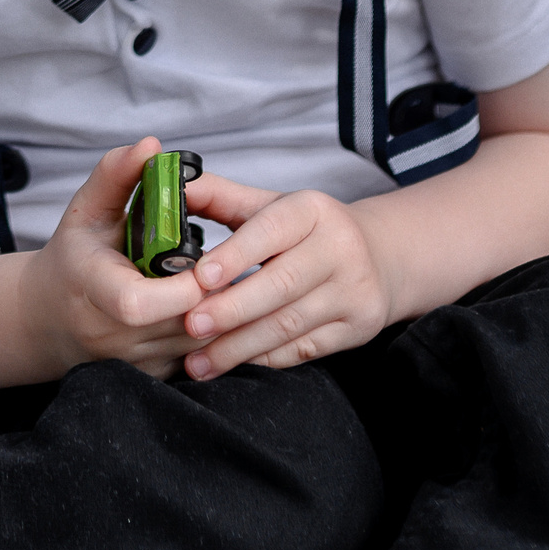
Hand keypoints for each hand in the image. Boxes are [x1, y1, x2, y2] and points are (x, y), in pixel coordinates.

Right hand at [19, 139, 207, 379]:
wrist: (46, 321)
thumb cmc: (73, 258)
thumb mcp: (86, 210)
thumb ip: (116, 174)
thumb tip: (150, 146)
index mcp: (92, 290)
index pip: (137, 304)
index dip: (179, 287)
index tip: (202, 261)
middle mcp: (111, 336)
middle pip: (182, 323)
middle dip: (214, 292)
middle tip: (226, 261)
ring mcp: (132, 364)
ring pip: (200, 344)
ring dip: (220, 311)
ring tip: (220, 279)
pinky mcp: (152, 379)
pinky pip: (199, 360)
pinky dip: (213, 332)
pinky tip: (208, 305)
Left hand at [177, 177, 397, 379]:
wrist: (380, 256)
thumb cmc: (307, 231)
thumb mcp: (270, 206)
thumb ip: (219, 197)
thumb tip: (168, 183)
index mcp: (313, 210)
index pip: (272, 230)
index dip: (236, 254)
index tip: (200, 277)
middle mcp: (340, 248)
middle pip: (281, 284)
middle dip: (231, 309)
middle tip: (190, 325)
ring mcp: (354, 291)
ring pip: (290, 324)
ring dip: (238, 346)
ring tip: (197, 361)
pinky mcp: (358, 327)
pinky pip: (303, 349)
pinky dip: (262, 359)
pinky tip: (231, 365)